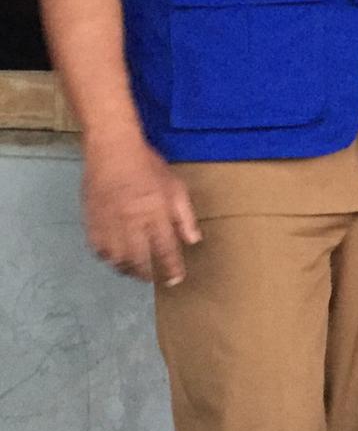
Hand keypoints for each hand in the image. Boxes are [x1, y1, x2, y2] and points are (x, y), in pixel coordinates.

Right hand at [82, 136, 200, 285]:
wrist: (112, 151)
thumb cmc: (148, 166)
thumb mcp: (176, 186)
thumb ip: (185, 216)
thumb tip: (193, 240)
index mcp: (155, 213)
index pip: (165, 249)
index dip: (172, 268)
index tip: (176, 280)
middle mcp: (131, 222)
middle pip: (138, 260)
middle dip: (147, 274)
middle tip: (153, 279)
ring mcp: (109, 224)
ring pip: (116, 259)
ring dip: (127, 269)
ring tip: (136, 271)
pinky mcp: (92, 222)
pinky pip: (98, 250)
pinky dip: (108, 258)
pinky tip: (116, 258)